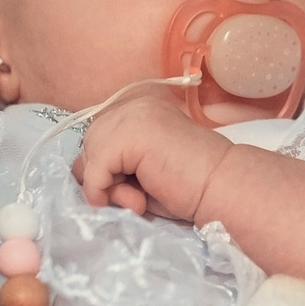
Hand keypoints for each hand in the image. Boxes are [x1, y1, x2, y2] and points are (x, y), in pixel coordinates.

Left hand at [75, 95, 230, 221]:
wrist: (223, 187)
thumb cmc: (189, 186)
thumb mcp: (140, 171)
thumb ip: (112, 164)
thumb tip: (81, 176)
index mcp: (138, 106)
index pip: (98, 138)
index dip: (107, 170)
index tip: (134, 191)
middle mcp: (132, 103)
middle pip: (90, 145)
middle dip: (105, 178)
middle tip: (136, 199)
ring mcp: (131, 115)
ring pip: (90, 157)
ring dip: (108, 188)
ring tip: (140, 200)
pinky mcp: (129, 134)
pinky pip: (95, 169)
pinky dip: (104, 192)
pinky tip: (135, 201)